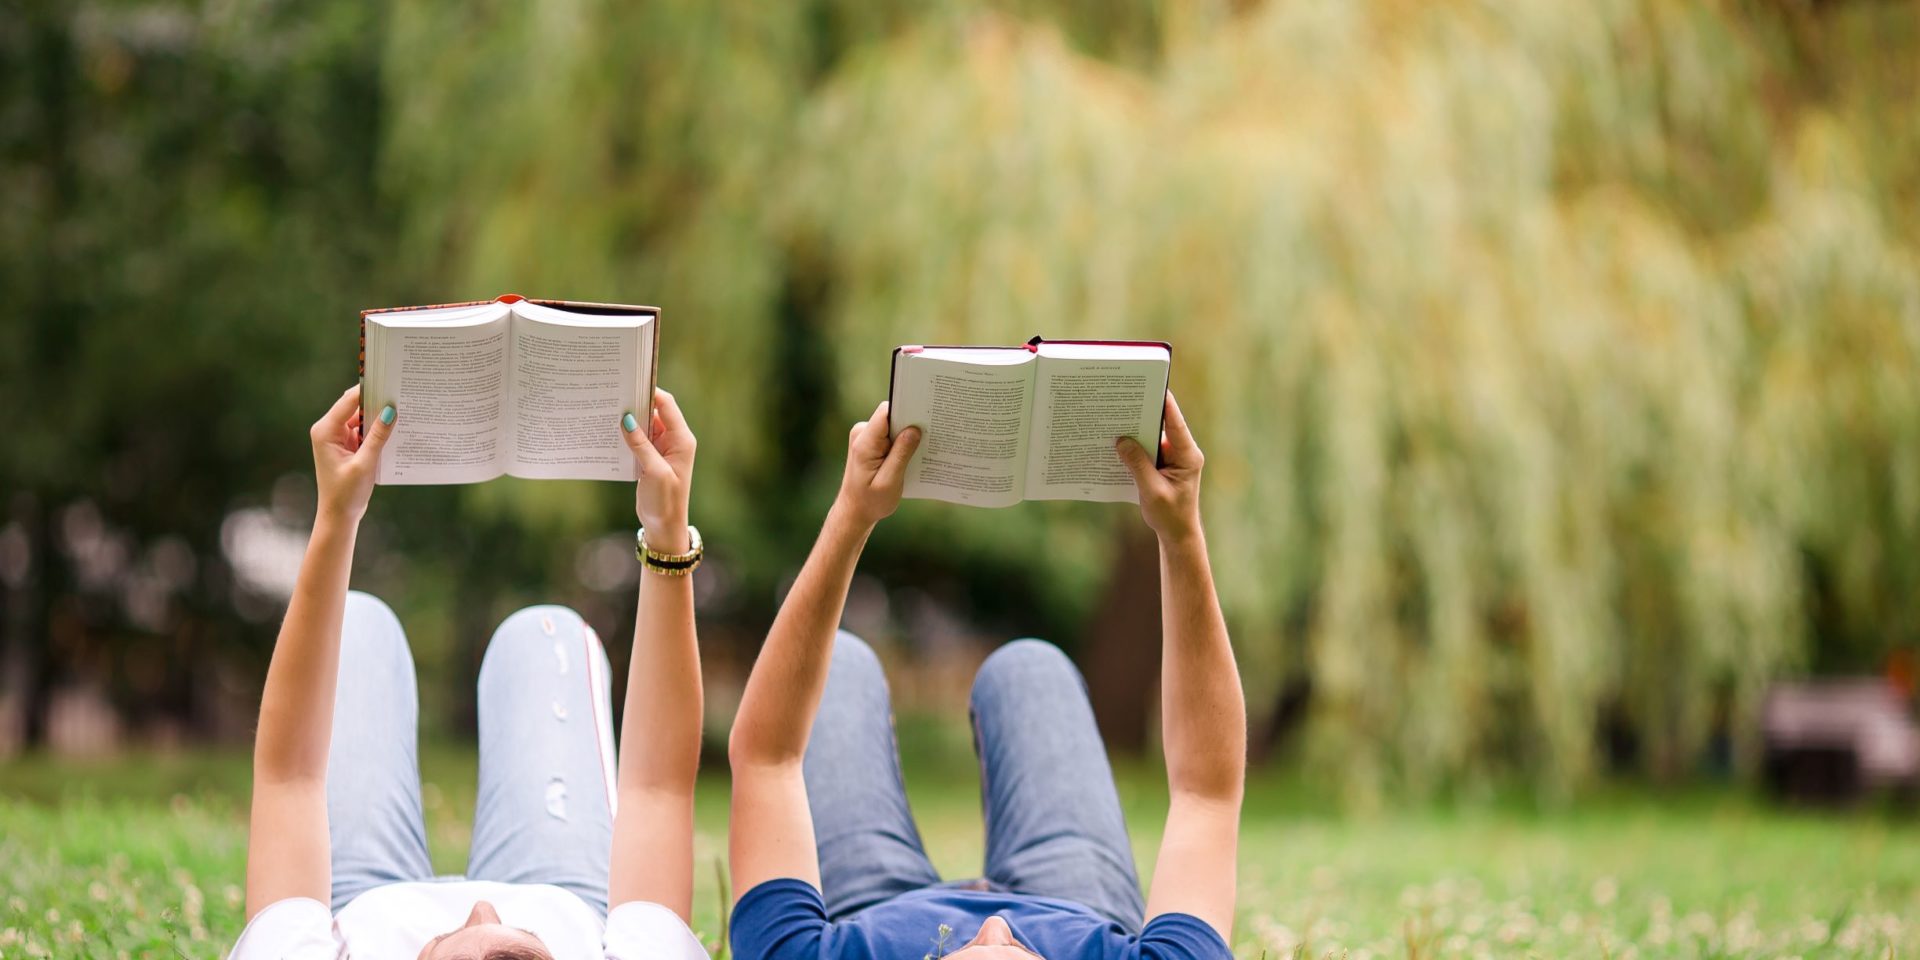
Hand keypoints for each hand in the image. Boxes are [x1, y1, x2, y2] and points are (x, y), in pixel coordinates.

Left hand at [311, 385, 394, 523]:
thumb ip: (378, 436)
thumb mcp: (365, 464)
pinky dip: (377, 429)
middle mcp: (328, 430)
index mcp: (325, 431)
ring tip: (402, 412)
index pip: (348, 401)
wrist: (339, 515)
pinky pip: (363, 430)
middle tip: (400, 396)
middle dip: (376, 402)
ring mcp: (337, 437)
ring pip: (361, 417)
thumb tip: (391, 411)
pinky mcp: (346, 444)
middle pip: (354, 406)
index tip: (389, 383)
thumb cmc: (346, 493)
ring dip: (378, 417)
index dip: (369, 390)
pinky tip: (394, 430)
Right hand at [622, 388, 695, 550]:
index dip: (650, 391)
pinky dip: (626, 435)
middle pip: (654, 411)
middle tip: (612, 394)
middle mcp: (673, 440)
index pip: (666, 405)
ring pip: (643, 424)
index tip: (630, 382)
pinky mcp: (650, 458)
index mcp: (682, 440)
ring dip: (628, 419)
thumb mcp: (654, 472)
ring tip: (606, 410)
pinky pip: (637, 439)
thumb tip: (626, 419)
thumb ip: (641, 445)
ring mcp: (661, 448)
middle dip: (635, 403)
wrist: (664, 527)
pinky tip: (609, 431)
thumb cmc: (665, 501)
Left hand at [833, 401, 920, 528]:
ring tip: (921, 452)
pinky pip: (891, 434)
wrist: (854, 511)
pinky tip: (912, 457)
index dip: (906, 410)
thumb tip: (915, 430)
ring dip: (908, 437)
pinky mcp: (872, 442)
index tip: (924, 415)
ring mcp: (866, 436)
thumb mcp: (889, 482)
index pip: (886, 412)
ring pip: (894, 426)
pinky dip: (903, 443)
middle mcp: (863, 433)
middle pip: (892, 417)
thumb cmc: (871, 501)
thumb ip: (901, 455)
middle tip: (930, 436)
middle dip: (911, 425)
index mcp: (865, 443)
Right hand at [1116, 391, 1203, 542]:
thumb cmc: (1170, 515)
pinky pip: (1146, 450)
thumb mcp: (1152, 491)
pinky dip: (1133, 448)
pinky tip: (1115, 444)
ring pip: (1152, 437)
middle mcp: (1182, 452)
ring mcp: (1172, 458)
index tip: (1154, 386)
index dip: (1165, 404)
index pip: (1176, 424)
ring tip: (1114, 420)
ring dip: (1135, 432)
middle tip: (1124, 400)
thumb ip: (1137, 465)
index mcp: (1188, 456)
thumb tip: (1121, 441)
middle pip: (1162, 425)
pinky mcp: (1162, 464)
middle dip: (1143, 415)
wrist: (1177, 534)